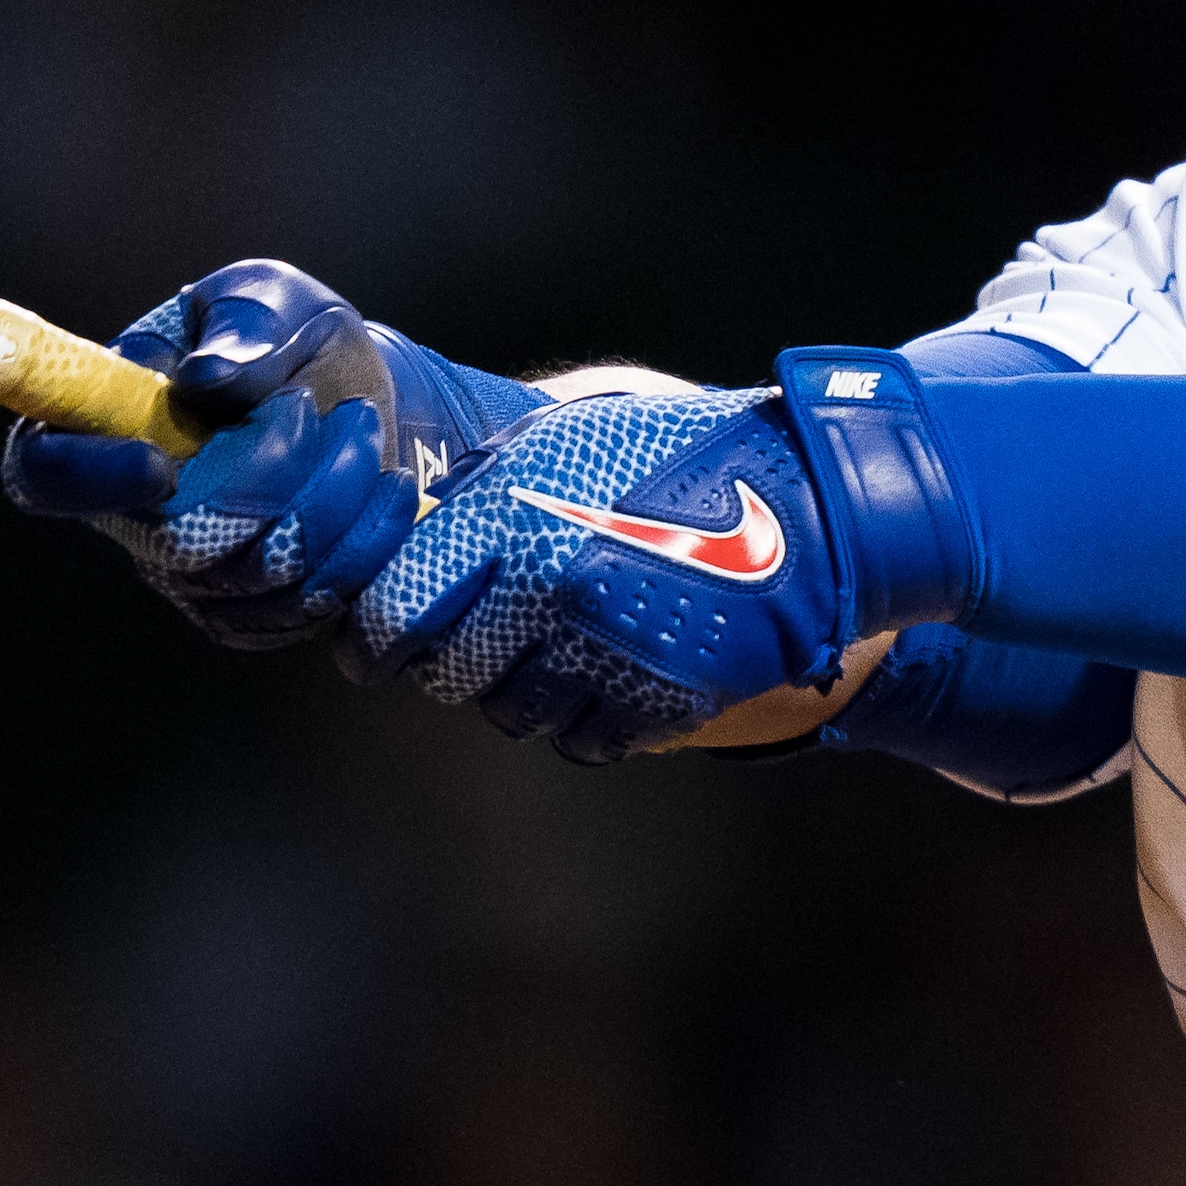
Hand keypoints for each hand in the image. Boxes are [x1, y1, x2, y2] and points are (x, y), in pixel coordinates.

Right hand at [2, 260, 540, 650]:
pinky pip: (298, 608)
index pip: (43, 472)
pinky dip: (358, 548)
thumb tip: (211, 379)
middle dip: (270, 478)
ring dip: (331, 501)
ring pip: (251, 576)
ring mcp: (189, 574)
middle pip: (174, 539)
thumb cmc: (296, 344)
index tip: (160, 464)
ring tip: (363, 434)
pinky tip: (382, 496)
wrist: (366, 406)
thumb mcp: (276, 300)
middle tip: (320, 412)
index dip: (86, 479)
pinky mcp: (250, 613)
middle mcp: (132, 510)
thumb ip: (246, 326)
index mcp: (104, 420)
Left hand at [347, 387, 852, 759]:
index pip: (394, 614)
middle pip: (446, 675)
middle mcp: (549, 588)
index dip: (372, 642)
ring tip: (548, 649)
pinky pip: (580, 742)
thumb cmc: (682, 459)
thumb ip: (480, 495)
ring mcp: (606, 652)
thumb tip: (406, 542)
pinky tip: (598, 675)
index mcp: (514, 515)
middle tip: (469, 643)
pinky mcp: (659, 701)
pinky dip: (579, 719)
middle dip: (448, 663)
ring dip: (516, 691)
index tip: (373, 648)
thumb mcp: (564, 443)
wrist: (813, 505)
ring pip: (510, 715)